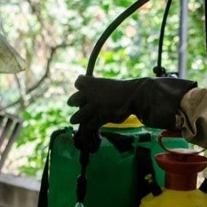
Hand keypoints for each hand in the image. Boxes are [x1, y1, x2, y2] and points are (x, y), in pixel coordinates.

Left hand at [67, 75, 195, 130]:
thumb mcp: (110, 85)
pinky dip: (92, 125)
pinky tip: (95, 123)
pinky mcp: (98, 118)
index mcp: (92, 83)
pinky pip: (89, 125)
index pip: (78, 82)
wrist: (134, 96)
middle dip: (74, 103)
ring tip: (76, 119)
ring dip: (77, 118)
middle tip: (78, 105)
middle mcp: (89, 94)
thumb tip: (97, 95)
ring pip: (77, 116)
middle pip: (72, 100)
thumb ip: (100, 89)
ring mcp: (93, 107)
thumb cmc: (125, 90)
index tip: (83, 89)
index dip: (80, 86)